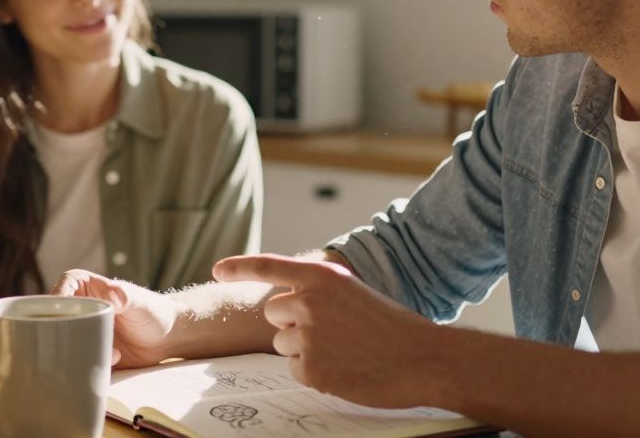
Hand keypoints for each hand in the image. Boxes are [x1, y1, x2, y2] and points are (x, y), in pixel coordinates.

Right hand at [51, 269, 178, 367]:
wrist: (166, 338)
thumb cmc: (153, 311)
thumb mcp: (139, 302)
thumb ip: (125, 296)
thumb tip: (114, 295)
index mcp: (79, 286)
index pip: (55, 295)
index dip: (52, 311)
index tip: (63, 326)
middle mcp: (73, 308)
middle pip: (51, 324)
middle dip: (64, 338)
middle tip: (87, 346)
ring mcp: (76, 331)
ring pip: (59, 345)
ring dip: (78, 354)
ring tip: (113, 353)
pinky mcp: (82, 352)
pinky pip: (72, 362)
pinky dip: (85, 366)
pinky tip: (113, 361)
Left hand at [212, 254, 440, 408]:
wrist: (422, 358)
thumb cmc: (391, 326)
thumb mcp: (352, 293)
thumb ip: (318, 292)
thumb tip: (283, 302)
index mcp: (320, 276)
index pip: (268, 267)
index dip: (239, 267)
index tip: (217, 270)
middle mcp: (307, 301)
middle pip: (274, 312)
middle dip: (293, 322)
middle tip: (332, 331)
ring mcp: (306, 336)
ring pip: (283, 344)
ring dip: (305, 350)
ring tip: (344, 351)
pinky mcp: (310, 369)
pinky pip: (296, 370)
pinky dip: (316, 373)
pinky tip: (344, 369)